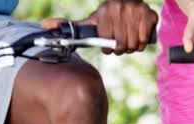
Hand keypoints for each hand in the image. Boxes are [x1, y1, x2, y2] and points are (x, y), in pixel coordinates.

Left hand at [42, 0, 157, 54]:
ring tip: (128, 38)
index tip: (109, 41)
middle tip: (120, 40)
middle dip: (121, 48)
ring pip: (133, 44)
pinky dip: (141, 42)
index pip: (108, 44)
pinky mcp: (149, 15)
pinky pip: (144, 40)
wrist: (130, 1)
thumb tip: (44, 26)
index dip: (108, 47)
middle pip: (121, 46)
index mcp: (105, 12)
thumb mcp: (90, 21)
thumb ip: (69, 26)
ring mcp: (136, 10)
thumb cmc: (109, 16)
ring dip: (131, 46)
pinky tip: (137, 34)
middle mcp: (120, 8)